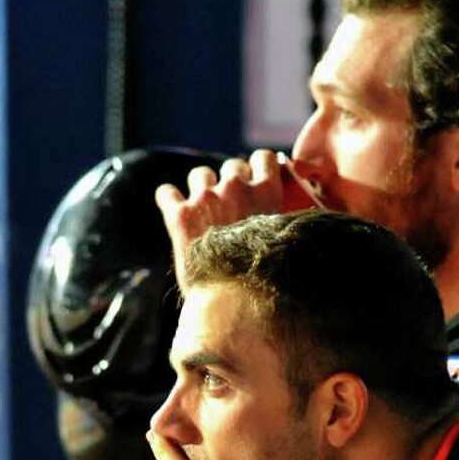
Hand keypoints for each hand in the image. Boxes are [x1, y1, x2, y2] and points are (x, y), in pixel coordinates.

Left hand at [155, 150, 290, 279]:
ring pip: (200, 175)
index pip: (264, 157)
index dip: (258, 167)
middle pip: (232, 166)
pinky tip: (173, 211)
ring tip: (204, 211)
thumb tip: (292, 226)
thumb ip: (284, 226)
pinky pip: (166, 192)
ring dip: (202, 188)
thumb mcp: (285, 248)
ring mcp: (205, 198)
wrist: (233, 301)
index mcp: (267, 192)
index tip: (255, 180)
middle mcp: (236, 187)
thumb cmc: (265, 282)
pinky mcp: (179, 214)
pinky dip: (169, 200)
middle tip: (231, 206)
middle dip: (231, 182)